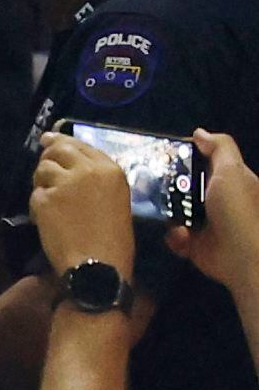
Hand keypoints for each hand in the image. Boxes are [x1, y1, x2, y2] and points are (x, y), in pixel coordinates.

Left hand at [31, 138, 134, 277]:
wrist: (98, 265)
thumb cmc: (113, 240)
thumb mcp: (116, 200)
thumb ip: (96, 180)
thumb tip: (73, 167)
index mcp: (110, 170)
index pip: (82, 145)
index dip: (64, 142)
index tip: (51, 140)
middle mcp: (87, 170)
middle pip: (59, 149)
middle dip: (48, 155)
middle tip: (43, 163)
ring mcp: (64, 183)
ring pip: (42, 169)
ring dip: (42, 181)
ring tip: (51, 201)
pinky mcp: (45, 199)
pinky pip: (35, 194)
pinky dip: (37, 204)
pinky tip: (48, 219)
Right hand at [167, 130, 258, 290]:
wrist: (242, 256)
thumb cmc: (238, 209)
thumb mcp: (232, 171)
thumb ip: (219, 148)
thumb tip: (199, 132)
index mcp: (230, 180)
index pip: (204, 163)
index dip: (184, 157)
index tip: (162, 156)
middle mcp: (217, 200)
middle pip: (185, 186)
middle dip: (168, 186)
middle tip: (148, 183)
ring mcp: (206, 223)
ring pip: (175, 211)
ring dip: (168, 213)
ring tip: (165, 213)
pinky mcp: (195, 244)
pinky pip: (174, 236)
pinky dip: (175, 237)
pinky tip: (181, 236)